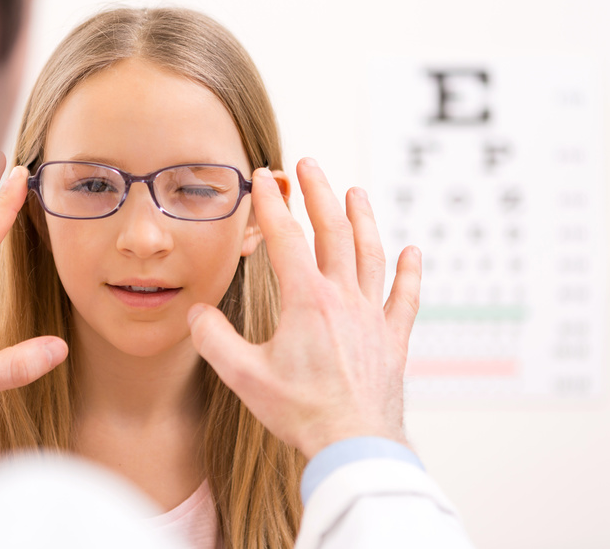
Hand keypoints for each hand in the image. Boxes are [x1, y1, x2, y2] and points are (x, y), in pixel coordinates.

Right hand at [188, 158, 420, 458]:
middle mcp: (343, 299)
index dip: (271, 204)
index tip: (262, 177)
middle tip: (308, 164)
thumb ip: (214, 339)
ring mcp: (372, 316)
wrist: (354, 445)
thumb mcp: (244, 376)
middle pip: (333, 232)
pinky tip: (412, 252)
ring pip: (371, 254)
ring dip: (363, 219)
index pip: (286, 238)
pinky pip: (405, 297)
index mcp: (307, 301)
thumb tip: (196, 314)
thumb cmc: (301, 412)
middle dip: (318, 193)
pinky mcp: (392, 339)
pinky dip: (409, 272)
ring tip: (356, 192)